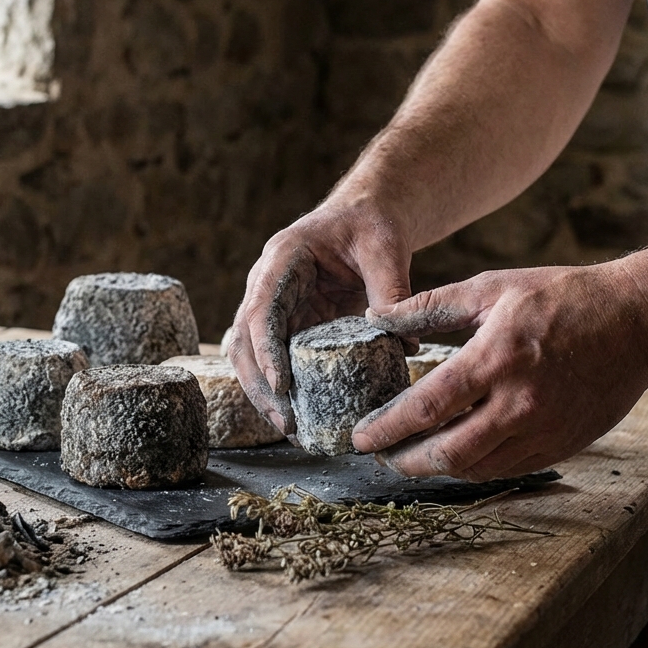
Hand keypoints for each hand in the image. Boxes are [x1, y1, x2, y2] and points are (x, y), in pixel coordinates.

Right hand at [228, 202, 414, 434]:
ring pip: (250, 357)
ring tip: (291, 430)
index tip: (282, 385)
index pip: (261, 310)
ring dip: (264, 395)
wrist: (364, 217)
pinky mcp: (289, 326)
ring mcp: (274, 308)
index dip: (266, 349)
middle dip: (259, 386)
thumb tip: (404, 344)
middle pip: (243, 341)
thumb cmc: (370, 224)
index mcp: (281, 259)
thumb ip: (390, 291)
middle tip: (286, 423)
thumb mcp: (385, 249)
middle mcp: (266, 286)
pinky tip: (300, 418)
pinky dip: (282, 391)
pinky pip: (274, 361)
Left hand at [351, 263, 647, 479]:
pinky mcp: (562, 444)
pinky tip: (456, 453)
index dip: (387, 428)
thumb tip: (379, 317)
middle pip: (447, 452)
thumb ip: (432, 305)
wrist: (638, 322)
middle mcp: (519, 402)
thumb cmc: (563, 297)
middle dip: (405, 461)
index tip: (360, 437)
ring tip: (411, 456)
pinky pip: (507, 468)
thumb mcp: (493, 287)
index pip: (427, 406)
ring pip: (476, 468)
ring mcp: (543, 429)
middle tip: (380, 455)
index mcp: (496, 359)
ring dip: (437, 468)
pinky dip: (474, 466)